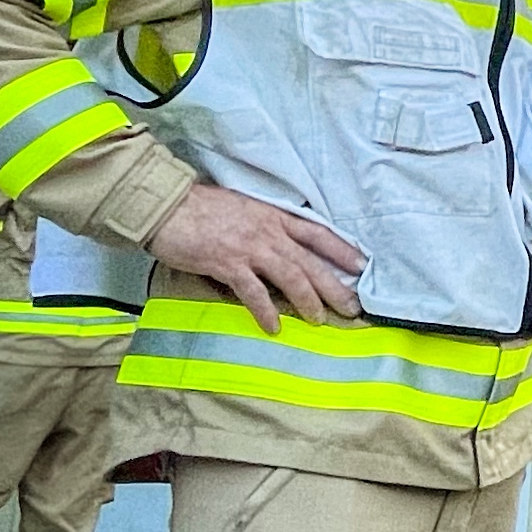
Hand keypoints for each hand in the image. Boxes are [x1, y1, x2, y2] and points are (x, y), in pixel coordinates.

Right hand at [149, 184, 366, 333]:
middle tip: (353, 308)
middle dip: (335, 286)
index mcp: (274, 216)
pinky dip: (265, 310)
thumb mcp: (244, 208)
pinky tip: (274, 327)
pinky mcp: (227, 263)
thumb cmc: (202, 207)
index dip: (342, 250)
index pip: (318, 233)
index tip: (363, 266)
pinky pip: (253, 291)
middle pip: (310, 261)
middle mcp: (268, 231)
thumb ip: (265, 225)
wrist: (168, 205)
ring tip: (319, 320)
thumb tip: (280, 244)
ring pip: (290, 276)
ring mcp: (249, 247)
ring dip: (308, 300)